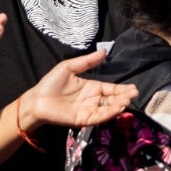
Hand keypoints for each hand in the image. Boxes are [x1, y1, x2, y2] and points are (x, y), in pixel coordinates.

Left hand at [18, 48, 133, 129]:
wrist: (36, 99)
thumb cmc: (51, 83)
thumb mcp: (69, 67)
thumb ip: (87, 61)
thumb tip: (104, 51)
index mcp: (92, 87)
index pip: (111, 89)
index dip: (122, 89)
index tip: (133, 88)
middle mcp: (93, 100)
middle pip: (112, 99)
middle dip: (124, 97)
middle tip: (134, 94)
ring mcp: (89, 110)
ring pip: (108, 108)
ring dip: (118, 105)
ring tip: (127, 100)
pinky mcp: (83, 119)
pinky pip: (98, 117)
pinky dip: (108, 113)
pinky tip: (116, 108)